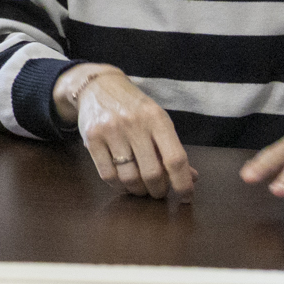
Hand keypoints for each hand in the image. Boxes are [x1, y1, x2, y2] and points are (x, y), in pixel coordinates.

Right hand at [57, 64, 192, 200]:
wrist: (98, 86)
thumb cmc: (134, 108)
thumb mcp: (158, 121)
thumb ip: (172, 149)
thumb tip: (192, 178)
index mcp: (157, 119)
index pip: (175, 159)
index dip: (183, 183)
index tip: (186, 197)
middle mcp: (134, 123)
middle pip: (152, 173)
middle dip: (158, 190)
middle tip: (158, 191)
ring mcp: (110, 130)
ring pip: (129, 178)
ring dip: (138, 190)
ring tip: (141, 188)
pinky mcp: (91, 138)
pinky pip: (107, 175)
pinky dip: (118, 186)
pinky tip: (123, 182)